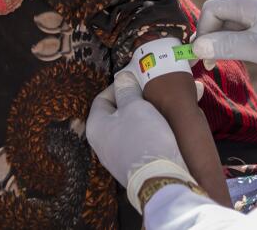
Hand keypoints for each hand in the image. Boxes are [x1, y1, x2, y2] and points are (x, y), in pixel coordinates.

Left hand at [87, 73, 193, 210]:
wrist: (161, 179)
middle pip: (113, 114)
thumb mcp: (135, 107)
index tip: (136, 81)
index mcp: (95, 127)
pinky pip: (134, 143)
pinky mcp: (130, 167)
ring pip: (125, 129)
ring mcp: (115, 158)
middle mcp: (100, 144)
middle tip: (148, 94)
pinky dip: (144, 133)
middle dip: (131, 101)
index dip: (118, 86)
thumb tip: (121, 77)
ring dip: (139, 117)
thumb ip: (126, 90)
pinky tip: (159, 129)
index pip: (101, 98)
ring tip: (157, 109)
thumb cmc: (144, 137)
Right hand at [193, 0, 256, 77]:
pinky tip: (249, 58)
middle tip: (212, 65)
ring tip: (230, 63)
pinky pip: (252, 30)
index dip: (203, 32)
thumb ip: (225, 46)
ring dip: (229, 42)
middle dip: (214, 38)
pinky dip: (244, 43)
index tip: (203, 58)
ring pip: (238, 25)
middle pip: (223, 15)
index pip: (212, 9)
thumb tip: (197, 48)